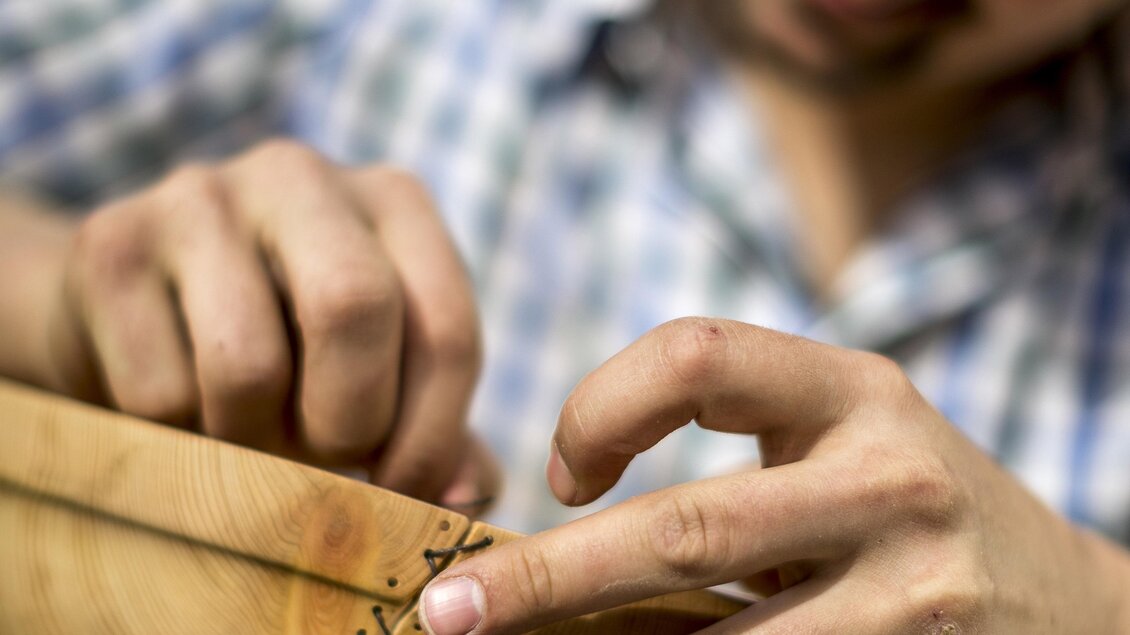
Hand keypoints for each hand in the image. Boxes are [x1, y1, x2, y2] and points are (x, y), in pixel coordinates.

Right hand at [33, 140, 489, 502]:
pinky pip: (161, 393)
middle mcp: (303, 176)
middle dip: (346, 422)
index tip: (404, 493)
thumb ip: (436, 431)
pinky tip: (182, 411)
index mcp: (394, 201)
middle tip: (323, 457)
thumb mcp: (378, 375)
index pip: (447, 329)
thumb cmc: (288, 348)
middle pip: (354, 309)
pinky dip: (179, 438)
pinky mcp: (110, 242)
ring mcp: (200, 196)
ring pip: (247, 365)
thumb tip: (470, 494)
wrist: (136, 304)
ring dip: (253, 441)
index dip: (432, 436)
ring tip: (248, 431)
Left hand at [417, 318, 1129, 632]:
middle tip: (450, 610)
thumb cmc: (909, 511)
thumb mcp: (840, 442)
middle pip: (681, 528)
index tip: (563, 474)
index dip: (600, 405)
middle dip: (547, 578)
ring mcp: (915, 583)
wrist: (1066, 602)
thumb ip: (738, 449)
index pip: (695, 354)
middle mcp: (888, 474)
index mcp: (851, 389)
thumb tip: (576, 504)